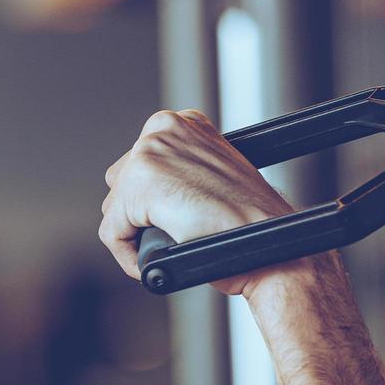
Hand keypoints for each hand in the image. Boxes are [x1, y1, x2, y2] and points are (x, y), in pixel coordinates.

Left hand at [98, 109, 306, 297]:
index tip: (169, 222)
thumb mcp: (210, 179)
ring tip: (172, 244)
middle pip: (119, 185)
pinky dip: (128, 256)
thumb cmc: (248, 223)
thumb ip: (179, 173)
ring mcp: (151, 151)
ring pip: (114, 210)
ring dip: (135, 236)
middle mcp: (163, 128)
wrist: (272, 244)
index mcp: (183, 123)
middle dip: (138, 217)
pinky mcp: (141, 183)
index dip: (149, 206)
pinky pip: (111, 234)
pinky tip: (156, 261)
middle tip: (170, 236)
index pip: (136, 168)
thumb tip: (151, 194)